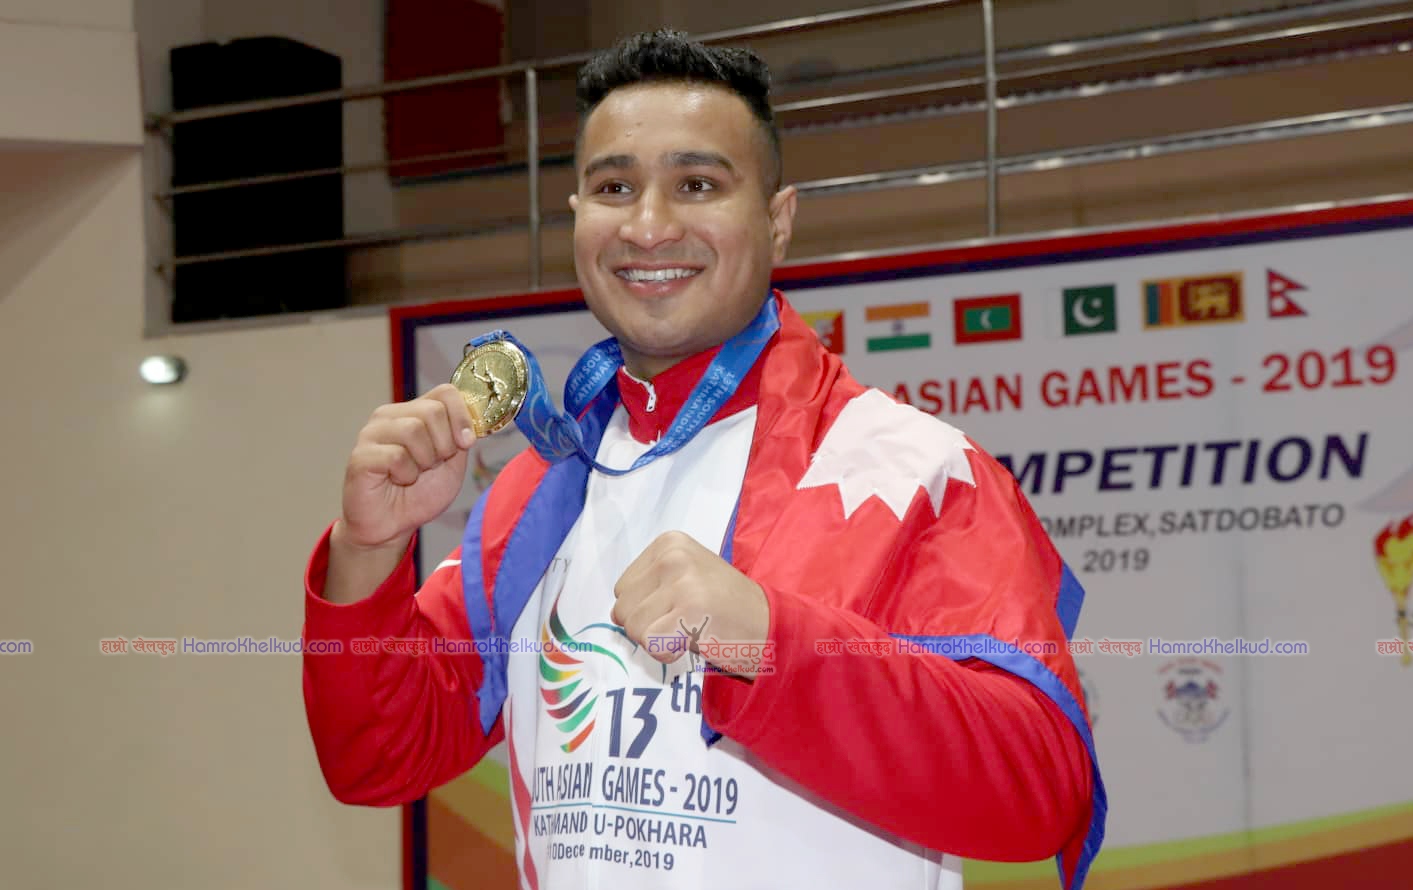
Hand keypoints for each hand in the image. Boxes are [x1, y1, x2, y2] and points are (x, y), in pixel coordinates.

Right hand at [337, 383, 477, 551]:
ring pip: (413, 430)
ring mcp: (372, 434)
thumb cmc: (419, 493)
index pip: (445, 392)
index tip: (466, 442)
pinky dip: (407, 474)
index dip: (462, 416)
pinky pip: (396, 456)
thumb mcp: (452, 464)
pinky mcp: (360, 456)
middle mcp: (390, 416)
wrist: (392, 526)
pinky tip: (399, 481)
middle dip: (444, 444)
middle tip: (432, 465)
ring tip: (414, 474)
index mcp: (413, 412)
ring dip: (425, 460)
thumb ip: (460, 438)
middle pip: (432, 410)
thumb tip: (474, 418)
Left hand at [611, 531, 770, 677]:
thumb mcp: (687, 577)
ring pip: (633, 627)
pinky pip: (651, 643)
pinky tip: (694, 642)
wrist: (771, 624)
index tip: (681, 606)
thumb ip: (651, 586)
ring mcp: (682, 581)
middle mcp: (673, 555)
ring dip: (659, 640)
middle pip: (622, 607)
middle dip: (648, 625)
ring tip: (691, 629)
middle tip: (685, 622)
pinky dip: (668, 653)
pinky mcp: (690, 610)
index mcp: (669, 542)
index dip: (646, 608)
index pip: (622, 588)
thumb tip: (616, 613)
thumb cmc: (726, 607)